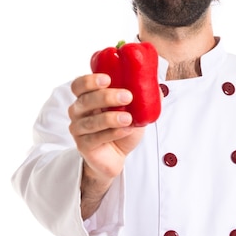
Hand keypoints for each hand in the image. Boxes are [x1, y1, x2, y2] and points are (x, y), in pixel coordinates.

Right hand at [69, 73, 145, 214]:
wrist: (117, 156)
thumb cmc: (121, 129)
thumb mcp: (134, 111)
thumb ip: (142, 97)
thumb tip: (156, 85)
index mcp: (87, 98)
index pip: (79, 85)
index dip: (89, 81)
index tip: (107, 78)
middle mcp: (78, 112)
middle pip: (85, 100)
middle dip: (106, 97)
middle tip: (127, 96)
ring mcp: (78, 129)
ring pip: (91, 121)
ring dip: (111, 118)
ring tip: (128, 118)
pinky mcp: (83, 145)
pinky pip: (95, 138)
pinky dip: (112, 133)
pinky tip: (125, 130)